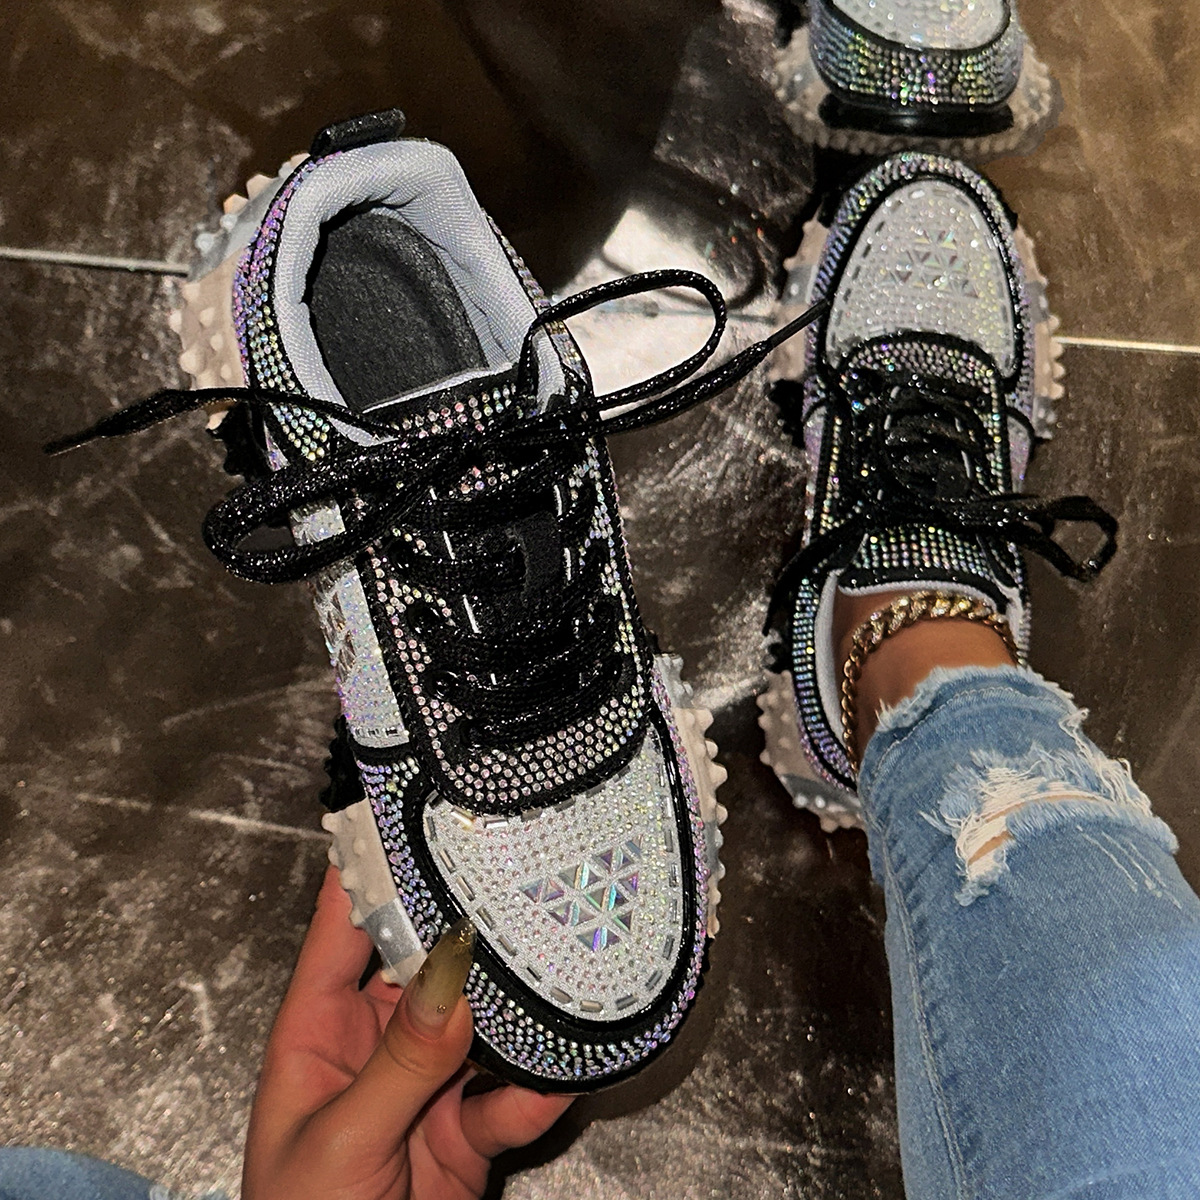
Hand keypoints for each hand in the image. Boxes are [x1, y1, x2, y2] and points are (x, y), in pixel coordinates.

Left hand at [243, 866, 573, 1198]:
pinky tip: (562, 1071)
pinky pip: (509, 1097)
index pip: (343, 928)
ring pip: (480, 1024)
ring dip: (516, 1005)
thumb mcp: (339, 1144)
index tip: (407, 808)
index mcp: (317, 1030)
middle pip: (427, 965)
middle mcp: (374, 1043)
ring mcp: (425, 1086)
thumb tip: (452, 983)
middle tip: (515, 873)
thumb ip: (400, 1064)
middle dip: (469, 927)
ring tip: (559, 964)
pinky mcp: (466, 1133)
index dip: (370, 866)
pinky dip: (537, 1088)